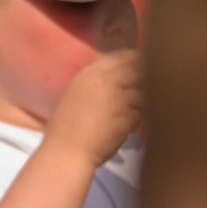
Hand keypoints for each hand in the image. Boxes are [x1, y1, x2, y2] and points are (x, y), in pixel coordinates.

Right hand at [46, 43, 140, 170]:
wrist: (67, 151)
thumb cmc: (65, 126)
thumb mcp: (74, 92)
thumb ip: (95, 80)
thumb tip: (115, 73)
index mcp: (91, 73)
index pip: (122, 56)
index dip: (134, 61)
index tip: (137, 68)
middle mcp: (106, 81)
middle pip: (138, 70)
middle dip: (142, 79)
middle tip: (138, 90)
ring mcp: (119, 98)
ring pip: (142, 93)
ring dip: (138, 102)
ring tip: (128, 112)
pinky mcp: (128, 117)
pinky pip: (140, 113)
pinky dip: (135, 119)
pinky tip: (124, 126)